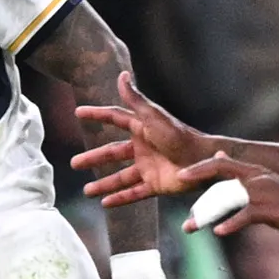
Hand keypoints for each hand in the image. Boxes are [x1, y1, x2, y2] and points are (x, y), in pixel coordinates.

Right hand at [64, 66, 220, 207]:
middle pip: (112, 153)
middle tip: (74, 163)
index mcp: (142, 128)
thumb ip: (136, 99)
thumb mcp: (153, 117)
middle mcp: (143, 148)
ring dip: (103, 184)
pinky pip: (134, 193)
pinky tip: (105, 204)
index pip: (115, 118)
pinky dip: (120, 199)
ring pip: (120, 177)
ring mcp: (149, 167)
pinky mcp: (156, 184)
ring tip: (86, 191)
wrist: (203, 162)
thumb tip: (122, 75)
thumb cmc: (179, 136)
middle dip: (93, 158)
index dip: (97, 115)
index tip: (78, 113)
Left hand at [168, 156, 278, 242]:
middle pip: (220, 172)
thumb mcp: (266, 184)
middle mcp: (257, 178)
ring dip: (205, 214)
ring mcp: (263, 193)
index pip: (221, 163)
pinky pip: (245, 216)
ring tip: (189, 227)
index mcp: (255, 172)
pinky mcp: (271, 209)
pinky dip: (231, 223)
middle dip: (196, 178)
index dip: (199, 167)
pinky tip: (218, 231)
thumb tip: (219, 156)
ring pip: (227, 198)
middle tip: (176, 185)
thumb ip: (241, 175)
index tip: (180, 174)